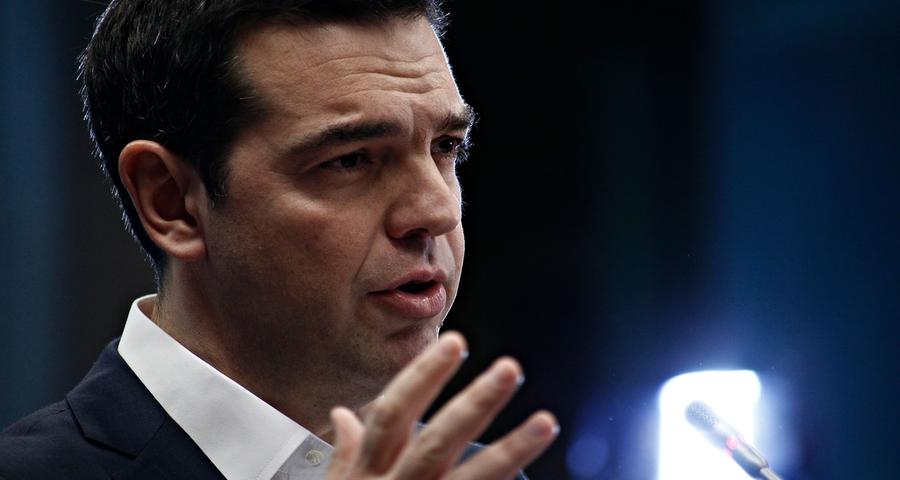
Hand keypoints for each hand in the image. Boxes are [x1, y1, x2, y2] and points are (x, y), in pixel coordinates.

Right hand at [325, 332, 557, 479]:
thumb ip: (344, 455)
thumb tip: (341, 415)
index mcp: (367, 475)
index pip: (392, 415)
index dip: (422, 377)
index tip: (455, 343)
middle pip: (437, 443)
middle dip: (474, 404)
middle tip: (510, 369)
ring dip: (511, 451)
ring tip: (546, 422)